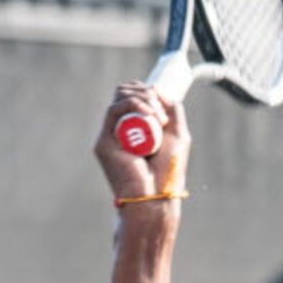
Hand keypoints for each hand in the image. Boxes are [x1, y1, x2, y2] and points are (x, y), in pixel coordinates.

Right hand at [94, 84, 190, 204]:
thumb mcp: (178, 134)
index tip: (163, 100)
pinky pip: (114, 111)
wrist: (157, 194)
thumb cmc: (169, 170)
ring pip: (120, 98)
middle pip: (124, 92)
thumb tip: (157, 87)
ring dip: (143, 98)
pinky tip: (149, 113)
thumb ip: (173, 109)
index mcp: (134, 126)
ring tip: (159, 117)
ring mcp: (110, 135)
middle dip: (146, 92)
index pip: (133, 95)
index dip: (147, 89)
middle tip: (162, 112)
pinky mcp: (104, 143)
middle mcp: (120, 129)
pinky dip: (133, 104)